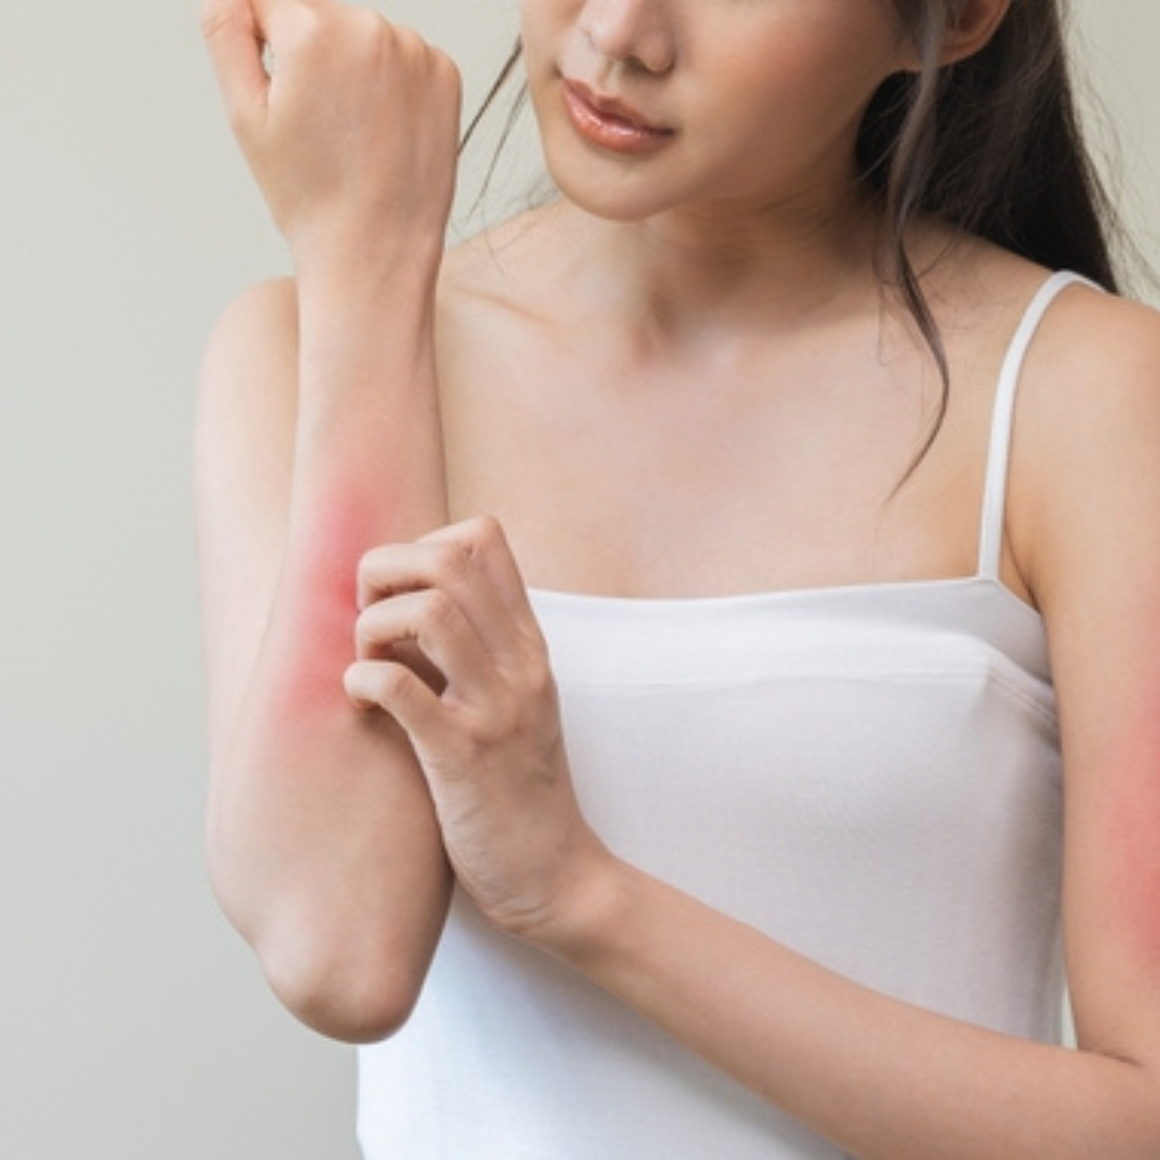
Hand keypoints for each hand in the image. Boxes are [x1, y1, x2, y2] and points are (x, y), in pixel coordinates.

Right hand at [202, 0, 460, 270]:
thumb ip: (226, 31)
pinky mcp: (445, 75)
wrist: (377, 253)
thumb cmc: (310, 198)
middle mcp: (370, 26)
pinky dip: (390, 84)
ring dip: (350, 66)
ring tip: (351, 135)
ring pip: (362, 34)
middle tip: (316, 124)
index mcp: (313, 30)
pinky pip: (403, 58)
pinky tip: (383, 133)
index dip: (261, 39)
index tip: (278, 87)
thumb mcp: (245, 114)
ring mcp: (416, 50)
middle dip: (307, 52)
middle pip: (317, 12)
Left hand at [343, 517, 608, 937]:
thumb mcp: (518, 703)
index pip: (485, 537)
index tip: (398, 591)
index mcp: (528, 644)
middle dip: (386, 570)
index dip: (423, 542)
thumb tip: (408, 610)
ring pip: (430, 611)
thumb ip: (480, 653)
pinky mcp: (463, 757)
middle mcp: (520, 664)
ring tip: (368, 663)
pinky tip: (361, 703)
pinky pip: (400, 689)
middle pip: (451, 558)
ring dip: (375, 626)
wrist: (557, 876)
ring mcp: (496, 708)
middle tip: (369, 618)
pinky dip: (363, 681)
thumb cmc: (521, 790)